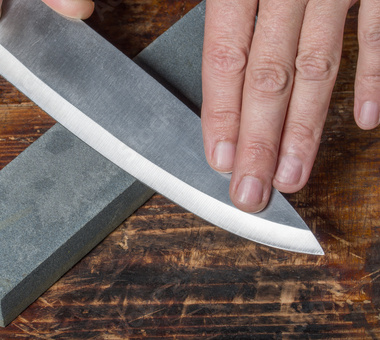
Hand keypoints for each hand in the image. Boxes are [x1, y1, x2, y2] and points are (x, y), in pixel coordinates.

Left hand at [201, 0, 379, 212]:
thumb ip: (227, 9)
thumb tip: (220, 66)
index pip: (226, 59)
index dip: (222, 113)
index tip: (221, 159)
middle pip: (269, 77)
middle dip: (259, 142)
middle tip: (251, 191)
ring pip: (319, 68)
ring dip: (305, 129)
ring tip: (292, 176)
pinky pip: (377, 34)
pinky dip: (373, 78)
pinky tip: (365, 119)